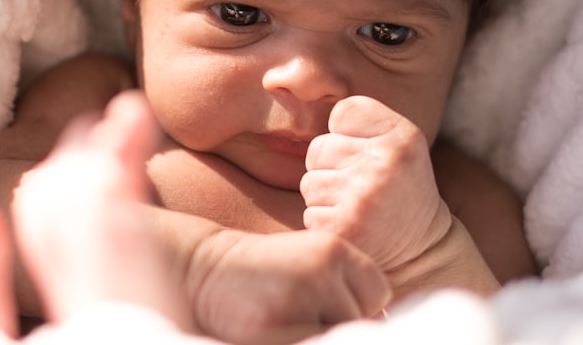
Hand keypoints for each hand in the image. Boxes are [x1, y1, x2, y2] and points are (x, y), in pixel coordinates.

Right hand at [188, 228, 388, 344]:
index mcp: (333, 248)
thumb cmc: (262, 274)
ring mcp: (298, 298)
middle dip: (333, 324)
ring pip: (336, 335)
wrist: (202, 267)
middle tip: (294, 310)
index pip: (378, 294)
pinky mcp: (272, 327)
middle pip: (360, 320)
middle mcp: (321, 268)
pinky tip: (272, 329)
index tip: (325, 305)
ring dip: (314, 334)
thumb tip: (379, 328)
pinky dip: (298, 340)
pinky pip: (311, 344)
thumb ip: (344, 287)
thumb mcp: (309, 264)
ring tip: (282, 319)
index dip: (357, 308)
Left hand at [300, 96, 452, 276]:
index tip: (368, 154)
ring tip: (357, 207)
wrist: (422, 249)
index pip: (342, 112)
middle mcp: (384, 161)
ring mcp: (363, 195)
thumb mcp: (398, 143)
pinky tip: (352, 227)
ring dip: (325, 198)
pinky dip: (324, 223)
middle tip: (362, 187)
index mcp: (401, 134)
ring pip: (310, 182)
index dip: (347, 134)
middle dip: (331, 168)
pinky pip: (310, 213)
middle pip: (319, 148)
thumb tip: (288, 85)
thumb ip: (361, 120)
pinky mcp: (345, 227)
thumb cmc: (399, 187)